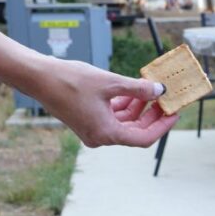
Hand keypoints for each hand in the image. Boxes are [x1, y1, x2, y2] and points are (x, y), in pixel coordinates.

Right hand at [32, 59, 178, 147]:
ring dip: (138, 108)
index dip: (162, 125)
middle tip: (166, 99)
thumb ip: (137, 89)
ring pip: (124, 123)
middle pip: (135, 131)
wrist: (39, 77)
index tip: (175, 112)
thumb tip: (159, 91)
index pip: (143, 138)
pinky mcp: (88, 120)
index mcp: (106, 134)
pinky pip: (112, 117)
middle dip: (152, 115)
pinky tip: (132, 90)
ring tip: (150, 89)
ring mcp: (93, 130)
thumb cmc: (71, 80)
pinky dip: (124, 105)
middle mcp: (100, 137)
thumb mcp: (110, 83)